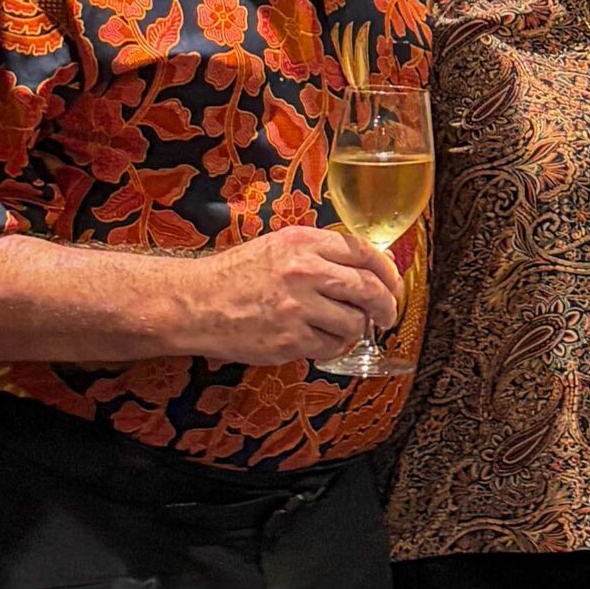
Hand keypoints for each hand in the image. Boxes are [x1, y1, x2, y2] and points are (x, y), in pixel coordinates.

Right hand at [182, 226, 401, 362]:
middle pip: (369, 289)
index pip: (365, 253)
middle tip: (388, 315)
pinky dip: (332, 346)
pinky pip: (331, 346)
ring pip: (354, 322)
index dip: (388, 271)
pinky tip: (318, 339)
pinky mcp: (290, 339)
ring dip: (356, 328)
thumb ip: (323, 252)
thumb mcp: (280, 247)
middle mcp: (305, 271)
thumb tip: (373, 264)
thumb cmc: (237, 275)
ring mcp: (298, 307)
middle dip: (387, 305)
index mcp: (304, 242)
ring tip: (341, 328)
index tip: (394, 284)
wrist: (196, 303)